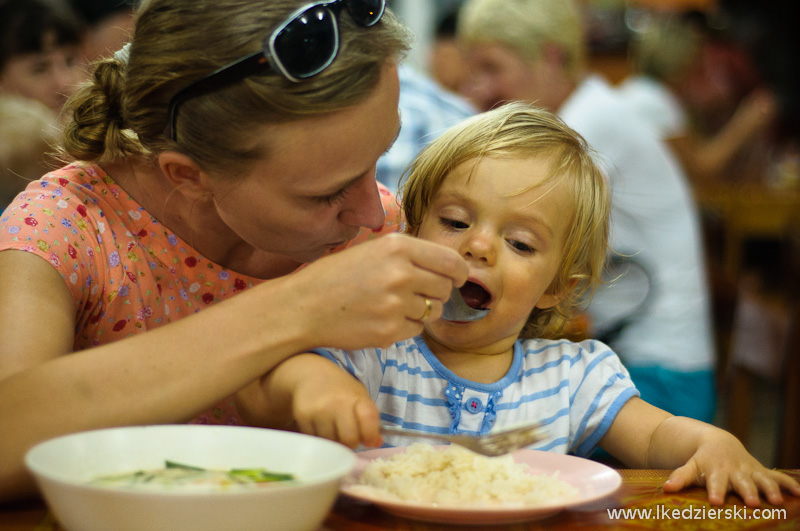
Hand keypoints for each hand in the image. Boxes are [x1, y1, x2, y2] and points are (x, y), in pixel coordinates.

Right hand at [291, 364, 381, 448]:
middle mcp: (337, 402)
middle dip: (350, 443)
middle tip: (347, 437)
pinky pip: (314, 440)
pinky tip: (320, 427)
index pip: (369, 419)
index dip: (371, 435)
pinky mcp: (302, 416)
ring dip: (333, 442)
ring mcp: (319, 410)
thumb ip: (370, 419)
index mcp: (356, 397)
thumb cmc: (341, 390)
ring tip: (333, 430)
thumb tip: (375, 443)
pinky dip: (319, 439)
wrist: (311, 375)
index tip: (369, 441)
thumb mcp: (360, 397)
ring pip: (331, 443)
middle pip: (349, 439)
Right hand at [293, 233, 467, 349]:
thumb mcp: (372, 250)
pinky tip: (381, 319)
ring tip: (390, 305)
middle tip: (412, 293)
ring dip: (419, 311)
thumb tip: (449, 268)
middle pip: (445, 288)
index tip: (457, 278)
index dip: (459, 272)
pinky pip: (416, 330)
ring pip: (432, 311)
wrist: (303, 306)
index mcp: (398, 247)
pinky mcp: (389, 331)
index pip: (451, 261)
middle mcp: (401, 273)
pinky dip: (405, 327)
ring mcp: (396, 304)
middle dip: (435, 293)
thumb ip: (409, 255)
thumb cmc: (336, 277)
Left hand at [663, 431, 799, 505]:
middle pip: (742, 483)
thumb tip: (665, 488)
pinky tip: (799, 493)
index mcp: (716, 471)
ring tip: (776, 501)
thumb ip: (680, 477)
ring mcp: (751, 471)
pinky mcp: (763, 472)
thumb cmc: (703, 461)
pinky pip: (778, 477)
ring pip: (762, 480)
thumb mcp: (691, 466)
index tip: (714, 502)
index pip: (714, 483)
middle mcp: (735, 471)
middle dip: (747, 492)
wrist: (719, 444)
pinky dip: (789, 484)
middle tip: (751, 503)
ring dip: (770, 489)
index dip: (715, 491)